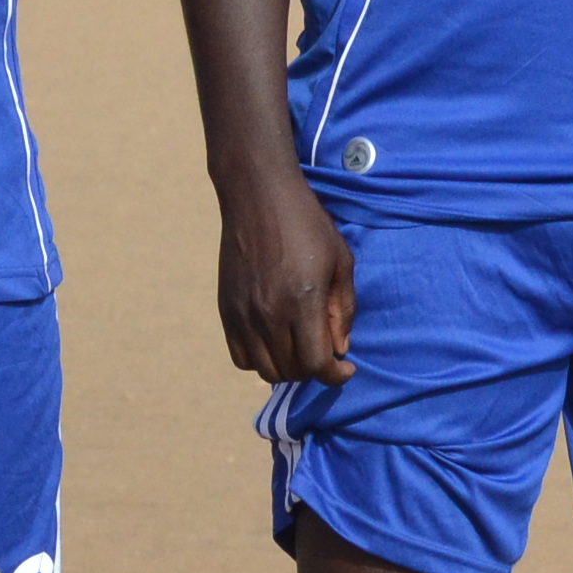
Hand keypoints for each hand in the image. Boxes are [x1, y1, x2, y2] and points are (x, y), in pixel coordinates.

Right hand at [216, 163, 357, 384]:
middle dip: (315, 370)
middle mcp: (269, 313)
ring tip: (300, 348)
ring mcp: (243, 314)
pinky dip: (260, 360)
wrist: (258, 196)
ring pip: (265, 370)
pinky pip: (241, 358)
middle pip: (292, 371)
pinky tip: (274, 342)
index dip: (335, 375)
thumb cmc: (307, 224)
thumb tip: (339, 348)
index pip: (316, 364)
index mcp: (302, 301)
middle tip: (325, 351)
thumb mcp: (340, 260)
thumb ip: (342, 308)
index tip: (345, 369)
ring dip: (288, 368)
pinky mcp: (226, 310)